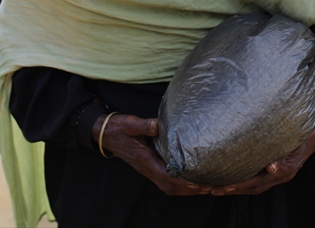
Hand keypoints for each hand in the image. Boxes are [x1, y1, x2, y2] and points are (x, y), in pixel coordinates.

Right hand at [92, 114, 210, 196]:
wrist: (105, 134)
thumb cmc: (119, 128)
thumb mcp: (130, 124)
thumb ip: (145, 125)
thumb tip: (158, 125)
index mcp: (144, 160)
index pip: (166, 176)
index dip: (182, 181)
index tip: (198, 182)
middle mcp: (147, 168)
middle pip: (170, 187)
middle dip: (189, 189)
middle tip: (208, 187)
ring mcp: (147, 170)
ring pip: (168, 187)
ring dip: (185, 189)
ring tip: (203, 186)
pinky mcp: (149, 167)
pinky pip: (165, 182)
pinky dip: (178, 185)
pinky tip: (189, 180)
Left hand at [205, 107, 314, 196]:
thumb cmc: (308, 127)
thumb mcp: (300, 138)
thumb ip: (286, 154)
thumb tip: (271, 169)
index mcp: (286, 169)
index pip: (258, 182)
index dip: (240, 185)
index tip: (224, 186)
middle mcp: (282, 174)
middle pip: (253, 186)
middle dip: (231, 188)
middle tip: (210, 189)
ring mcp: (280, 172)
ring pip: (254, 184)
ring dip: (234, 186)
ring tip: (214, 187)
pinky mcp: (278, 166)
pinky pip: (258, 176)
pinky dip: (243, 179)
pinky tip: (230, 177)